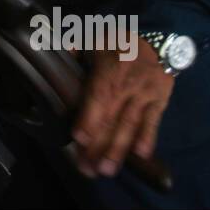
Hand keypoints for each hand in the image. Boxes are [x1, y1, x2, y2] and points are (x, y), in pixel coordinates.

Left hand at [70, 36, 173, 177]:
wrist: (158, 40)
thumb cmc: (118, 44)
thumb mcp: (94, 39)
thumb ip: (74, 49)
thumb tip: (51, 54)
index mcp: (108, 70)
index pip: (98, 95)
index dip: (89, 118)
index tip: (80, 138)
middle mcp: (127, 84)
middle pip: (112, 118)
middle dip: (99, 145)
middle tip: (87, 168)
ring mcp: (145, 94)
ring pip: (130, 124)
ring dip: (118, 149)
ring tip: (106, 169)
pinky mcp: (159, 101)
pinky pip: (153, 122)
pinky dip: (147, 138)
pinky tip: (140, 155)